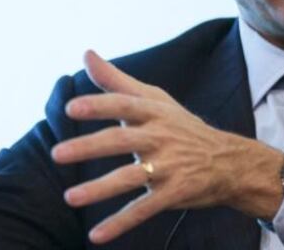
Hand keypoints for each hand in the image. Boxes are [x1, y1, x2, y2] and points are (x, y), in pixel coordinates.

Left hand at [51, 51, 283, 243]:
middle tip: (56, 154)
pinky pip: (143, 209)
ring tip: (69, 197)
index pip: (123, 104)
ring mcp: (167, 167)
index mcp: (153, 112)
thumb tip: (86, 53)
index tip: (71, 108)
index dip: (98, 105)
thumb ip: (116, 80)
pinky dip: (120, 223)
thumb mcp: (154, 99)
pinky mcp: (173, 193)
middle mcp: (159, 137)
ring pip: (129, 178)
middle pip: (121, 140)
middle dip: (88, 147)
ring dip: (99, 189)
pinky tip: (95, 235)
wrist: (227, 161)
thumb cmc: (181, 126)